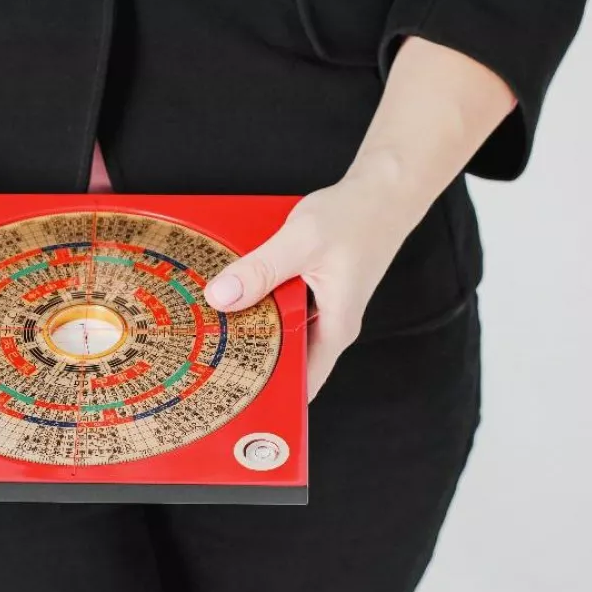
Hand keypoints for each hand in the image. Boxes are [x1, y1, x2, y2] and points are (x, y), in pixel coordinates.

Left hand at [203, 172, 421, 400]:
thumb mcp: (302, 242)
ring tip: (209, 332)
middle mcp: (330, 326)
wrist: (385, 191)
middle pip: (285, 360)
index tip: (232, 401)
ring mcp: (322, 309)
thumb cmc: (358, 216)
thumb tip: (220, 297)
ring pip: (280, 332)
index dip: (269, 396)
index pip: (301, 383)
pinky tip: (234, 293)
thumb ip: (261, 270)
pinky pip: (281, 307)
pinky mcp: (314, 291)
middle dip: (248, 362)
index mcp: (335, 328)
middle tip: (206, 364)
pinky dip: (259, 302)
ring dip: (251, 329)